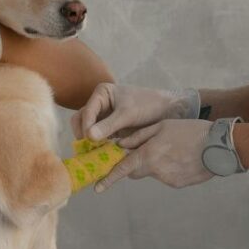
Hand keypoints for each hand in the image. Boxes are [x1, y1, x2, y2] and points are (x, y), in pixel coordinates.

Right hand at [71, 83, 200, 140]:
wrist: (167, 111)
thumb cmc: (148, 105)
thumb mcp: (127, 114)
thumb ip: (108, 125)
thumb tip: (89, 137)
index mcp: (102, 94)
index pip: (87, 111)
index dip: (86, 126)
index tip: (90, 139)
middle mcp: (99, 104)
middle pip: (81, 120)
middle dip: (83, 133)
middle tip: (86, 148)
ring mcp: (104, 117)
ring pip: (88, 130)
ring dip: (88, 141)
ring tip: (91, 153)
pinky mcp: (110, 129)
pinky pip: (99, 138)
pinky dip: (97, 146)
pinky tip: (100, 155)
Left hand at [95, 119, 213, 191]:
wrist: (219, 146)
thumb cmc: (190, 131)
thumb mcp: (162, 126)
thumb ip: (138, 137)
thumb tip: (120, 145)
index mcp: (148, 154)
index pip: (123, 169)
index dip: (109, 179)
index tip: (97, 188)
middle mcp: (155, 170)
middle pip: (136, 171)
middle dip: (137, 163)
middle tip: (148, 150)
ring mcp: (167, 179)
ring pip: (153, 173)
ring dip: (156, 164)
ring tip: (174, 149)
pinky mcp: (178, 184)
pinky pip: (167, 177)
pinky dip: (170, 169)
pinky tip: (183, 158)